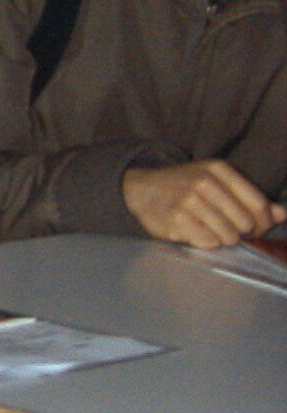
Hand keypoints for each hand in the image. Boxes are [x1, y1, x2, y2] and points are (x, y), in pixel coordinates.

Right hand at [122, 160, 286, 248]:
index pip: (258, 205)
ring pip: (228, 236)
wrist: (139, 189)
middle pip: (245, 224)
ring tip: (207, 228)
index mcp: (218, 169)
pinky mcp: (177, 219)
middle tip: (223, 226)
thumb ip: (251, 198)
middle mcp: (204, 182)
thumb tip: (282, 213)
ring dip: (220, 238)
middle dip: (238, 231)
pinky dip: (204, 242)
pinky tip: (193, 231)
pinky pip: (208, 243)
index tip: (252, 228)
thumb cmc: (184, 187)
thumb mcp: (217, 182)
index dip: (261, 223)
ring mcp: (189, 200)